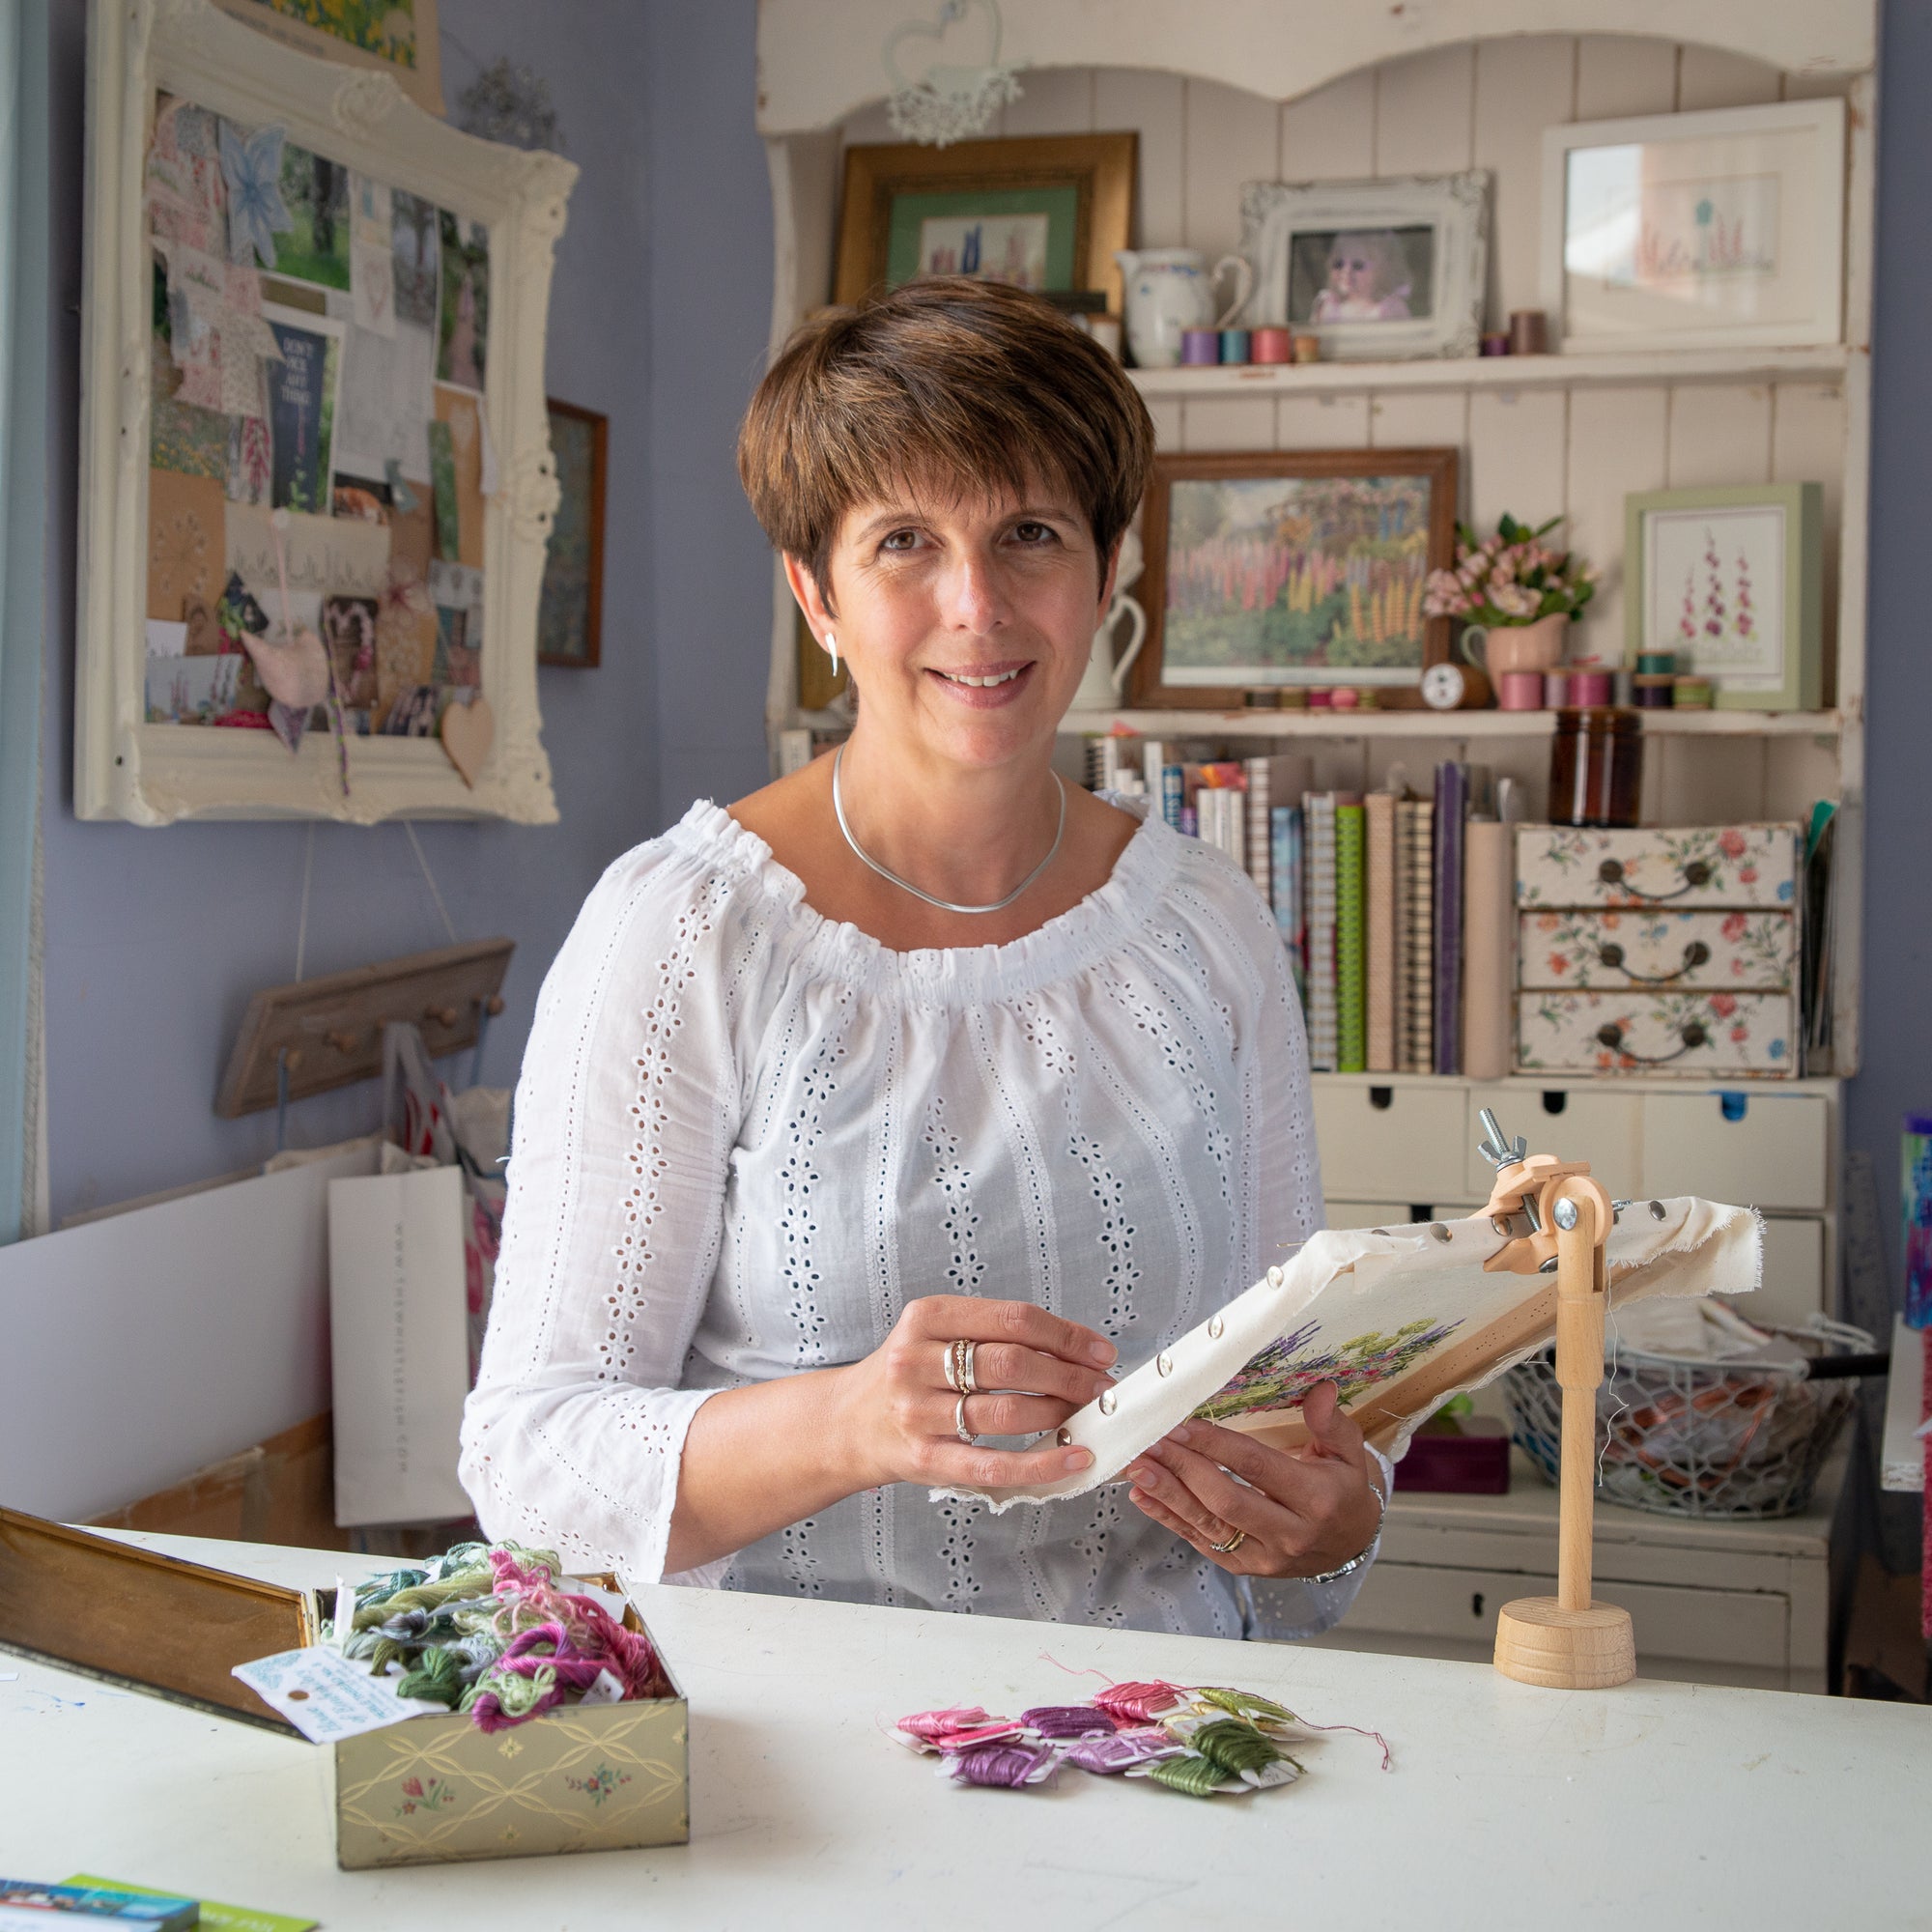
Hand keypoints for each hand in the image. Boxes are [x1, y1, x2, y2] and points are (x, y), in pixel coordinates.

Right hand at [835, 1294, 1116, 1493]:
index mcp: (927, 1317)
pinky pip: (994, 1465)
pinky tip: (1074, 1458)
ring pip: (1007, 1412)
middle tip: (1101, 1387)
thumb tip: (1076, 1349)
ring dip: (1060, 1415)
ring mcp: (918, 1412)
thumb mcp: (935, 1333)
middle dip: (1069, 1376)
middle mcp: (917, 1360)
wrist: (846, 1423)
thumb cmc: (909, 1373)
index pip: (1014, 1320)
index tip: (1100, 1351)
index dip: (1066, 1336)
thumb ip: (993, 1333)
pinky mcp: (924, 1458)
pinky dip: (1042, 1464)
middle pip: (1013, 1363)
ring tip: (1087, 1416)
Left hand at [1122, 1381, 1384, 1579]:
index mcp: (1316, 1499)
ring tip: (1136, 1468)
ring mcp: (1265, 1556)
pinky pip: (1201, 1543)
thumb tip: (1321, 1390)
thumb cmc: (1344, 1490)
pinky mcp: (1245, 1568)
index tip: (1180, 1424)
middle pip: (1225, 1499)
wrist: (1350, 1545)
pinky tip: (1144, 1497)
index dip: (1215, 1445)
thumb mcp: (1349, 1454)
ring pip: (1208, 1525)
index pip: (1256, 1466)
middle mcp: (1290, 1533)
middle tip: (1150, 1442)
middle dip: (1182, 1468)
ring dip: (1167, 1495)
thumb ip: (1333, 1423)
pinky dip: (1169, 1520)